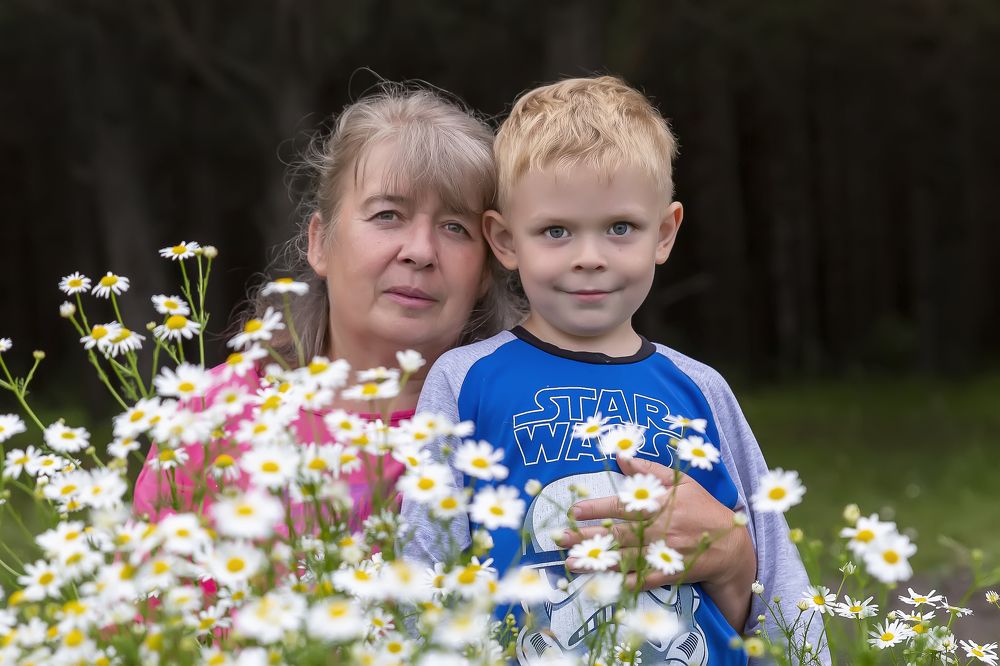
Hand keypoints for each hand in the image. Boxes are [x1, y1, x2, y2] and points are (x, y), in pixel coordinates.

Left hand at [554, 456, 755, 629]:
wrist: (731, 547)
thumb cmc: (703, 508)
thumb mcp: (682, 482)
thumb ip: (650, 470)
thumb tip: (621, 456)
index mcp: (661, 505)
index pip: (624, 506)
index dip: (598, 509)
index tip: (575, 510)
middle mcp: (660, 530)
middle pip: (618, 534)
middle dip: (587, 537)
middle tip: (561, 539)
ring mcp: (663, 555)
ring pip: (623, 559)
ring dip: (596, 562)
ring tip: (570, 563)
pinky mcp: (667, 574)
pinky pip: (640, 580)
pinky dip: (620, 583)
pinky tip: (599, 584)